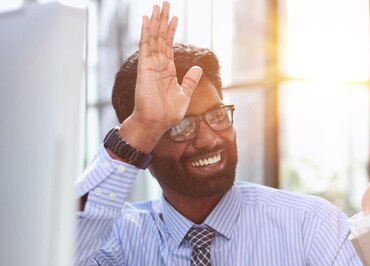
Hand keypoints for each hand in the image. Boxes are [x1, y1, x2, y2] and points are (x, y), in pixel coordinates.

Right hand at [118, 2, 202, 151]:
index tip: (174, 17)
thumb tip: (198, 68)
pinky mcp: (145, 68)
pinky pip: (145, 47)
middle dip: (162, 20)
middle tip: (165, 4)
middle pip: (160, 37)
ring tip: (157, 6)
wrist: (157, 123)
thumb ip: (190, 80)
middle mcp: (158, 64)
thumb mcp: (185, 94)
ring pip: (153, 38)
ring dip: (155, 22)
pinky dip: (146, 32)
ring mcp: (150, 65)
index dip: (171, 30)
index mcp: (167, 70)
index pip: (168, 45)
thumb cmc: (168, 113)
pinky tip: (146, 20)